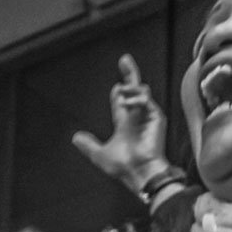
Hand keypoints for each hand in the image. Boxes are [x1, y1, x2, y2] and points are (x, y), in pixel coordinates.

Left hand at [72, 55, 168, 192]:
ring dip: (130, 88)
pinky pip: (146, 100)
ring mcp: (147, 116)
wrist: (139, 173)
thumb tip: (75, 138)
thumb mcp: (100, 154)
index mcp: (125, 124)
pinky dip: (136, 98)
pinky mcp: (156, 117)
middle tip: (124, 59)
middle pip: (133, 89)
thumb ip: (89, 145)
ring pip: (140, 91)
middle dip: (130, 74)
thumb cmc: (123, 167)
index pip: (121, 101)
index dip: (118, 91)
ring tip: (121, 92)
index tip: (116, 85)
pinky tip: (128, 104)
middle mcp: (137, 117)